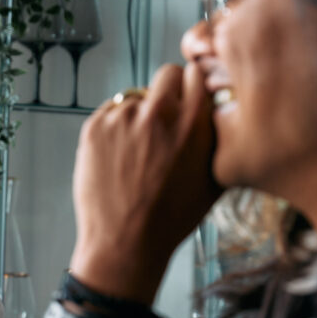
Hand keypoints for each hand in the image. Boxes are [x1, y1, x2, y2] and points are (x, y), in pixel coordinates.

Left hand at [70, 63, 220, 304]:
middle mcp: (158, 113)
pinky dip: (115, 127)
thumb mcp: (214, 179)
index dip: (195, 87)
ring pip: (136, 97)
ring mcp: (122, 118)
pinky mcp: (94, 127)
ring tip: (139, 153)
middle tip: (165, 120)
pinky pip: (111, 112)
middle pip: (167, 74)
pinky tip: (120, 158)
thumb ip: (219, 138)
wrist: (125, 243)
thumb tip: (222, 109)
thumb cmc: (172, 218)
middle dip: (169, 92)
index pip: (197, 73)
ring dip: (140, 115)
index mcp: (194, 123)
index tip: (191, 101)